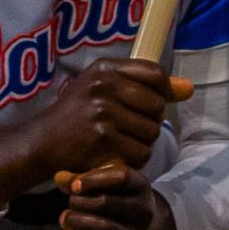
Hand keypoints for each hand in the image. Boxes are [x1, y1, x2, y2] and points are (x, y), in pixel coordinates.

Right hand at [0, 60, 191, 210]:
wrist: (40, 144)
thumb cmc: (75, 116)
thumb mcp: (103, 91)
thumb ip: (146, 86)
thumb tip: (188, 89)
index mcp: (104, 69)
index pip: (155, 74)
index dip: (162, 93)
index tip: (150, 105)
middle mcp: (103, 86)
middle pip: (157, 107)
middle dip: (149, 122)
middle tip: (127, 129)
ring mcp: (102, 113)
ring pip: (151, 133)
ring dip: (140, 144)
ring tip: (117, 143)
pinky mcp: (102, 141)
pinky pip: (140, 153)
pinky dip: (131, 160)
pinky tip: (114, 156)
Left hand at [52, 163, 179, 229]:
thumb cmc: (118, 202)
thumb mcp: (107, 185)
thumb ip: (82, 179)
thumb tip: (59, 178)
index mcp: (141, 187)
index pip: (121, 177)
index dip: (93, 179)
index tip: (74, 186)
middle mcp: (144, 211)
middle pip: (106, 202)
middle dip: (80, 202)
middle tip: (70, 204)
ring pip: (103, 227)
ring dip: (77, 221)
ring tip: (65, 219)